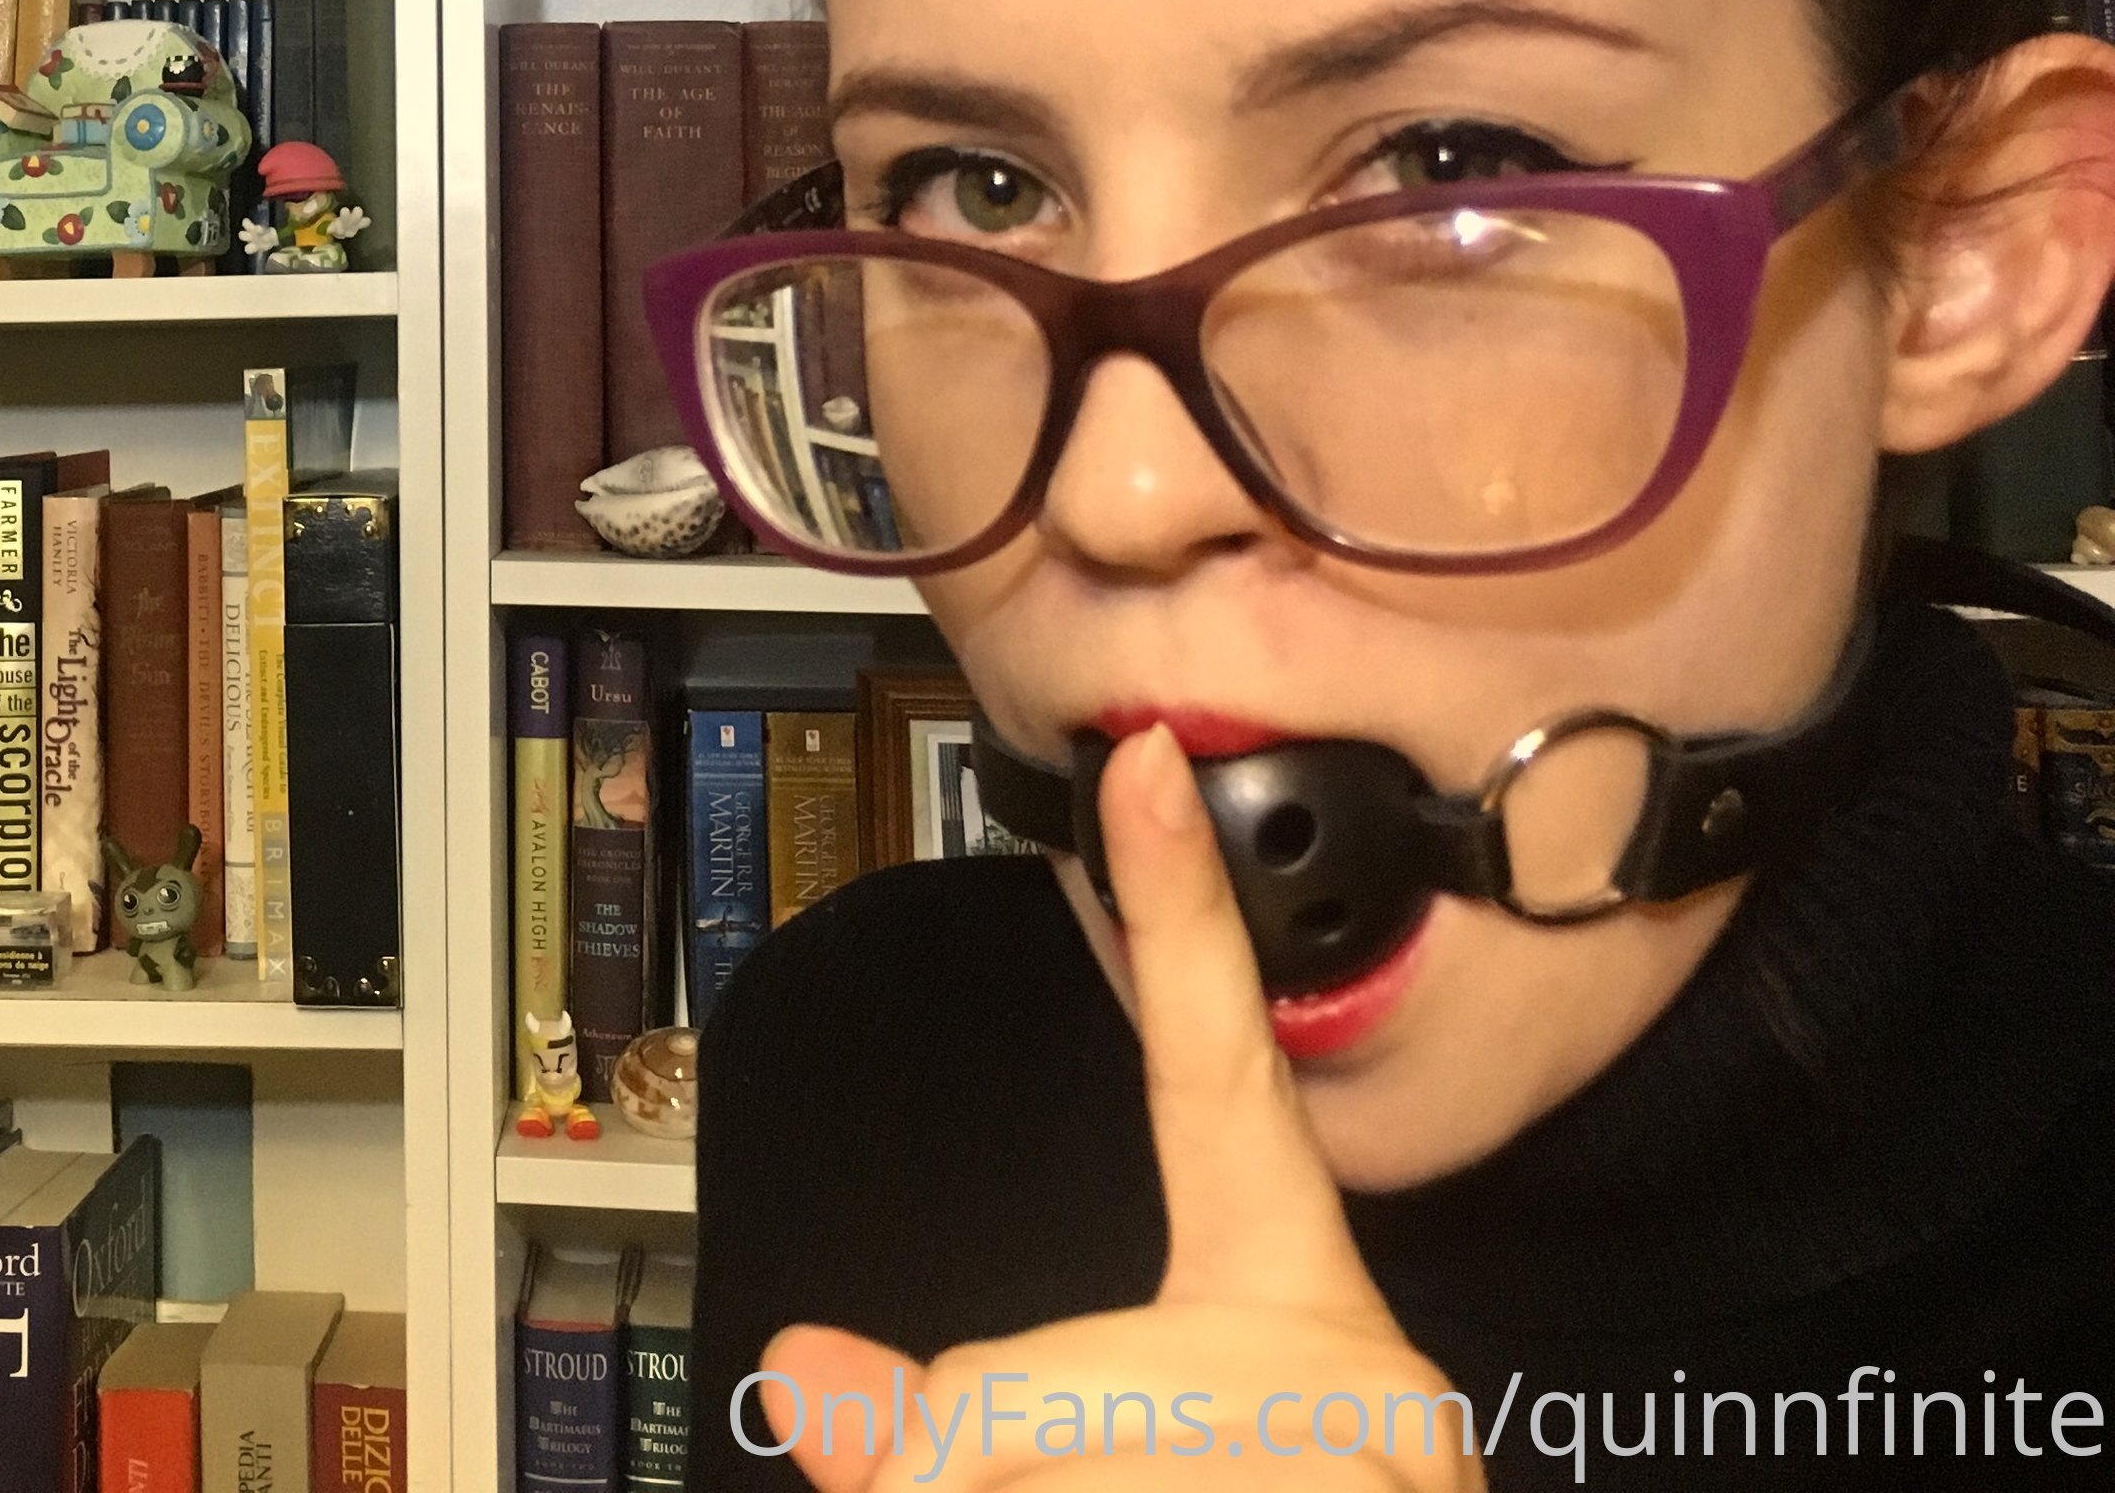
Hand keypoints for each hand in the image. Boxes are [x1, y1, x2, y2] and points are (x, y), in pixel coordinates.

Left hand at [746, 728, 1483, 1489]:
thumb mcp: (1073, 1480)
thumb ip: (944, 1435)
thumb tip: (797, 1360)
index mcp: (1287, 1328)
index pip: (1217, 1092)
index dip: (1183, 923)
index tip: (1137, 756)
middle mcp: (1350, 1380)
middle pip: (1015, 1405)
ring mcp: (1379, 1457)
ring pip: (1040, 1479)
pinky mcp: (1370, 1483)